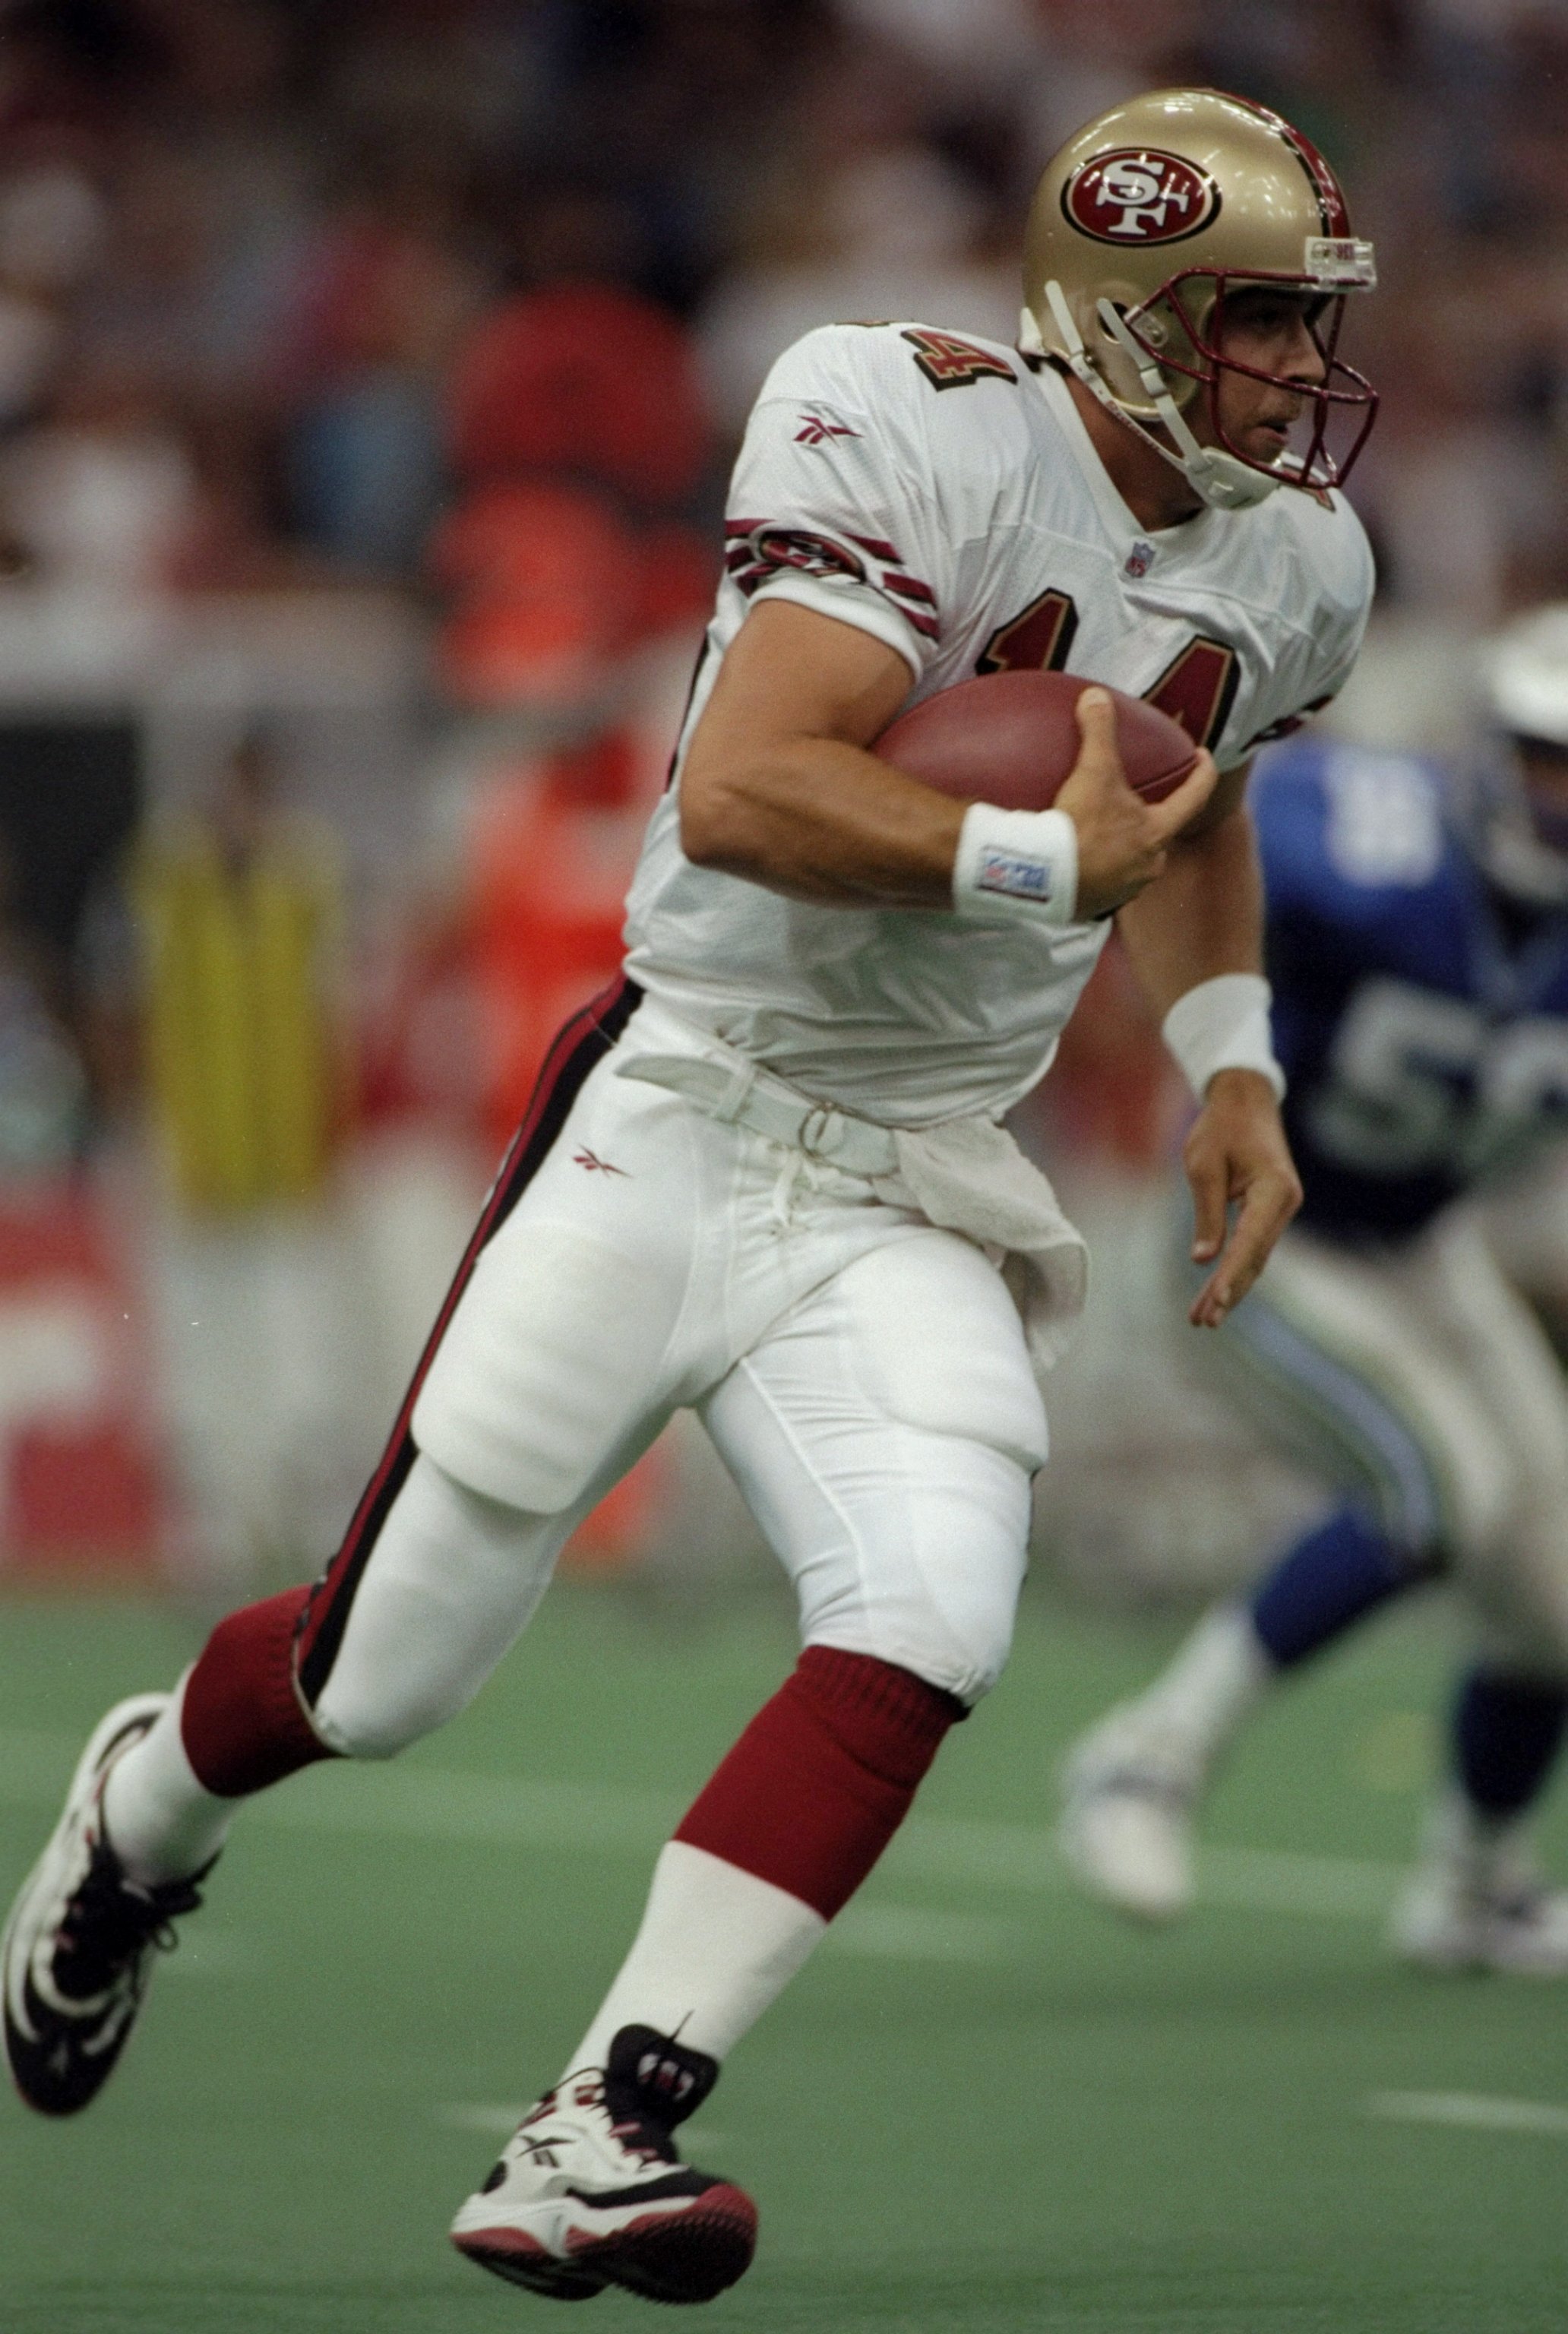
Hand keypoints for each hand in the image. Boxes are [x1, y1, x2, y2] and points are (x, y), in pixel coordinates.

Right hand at [1057, 689, 1218, 918]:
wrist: (1042, 878)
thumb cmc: (1078, 826)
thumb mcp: (1091, 772)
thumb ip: (1098, 732)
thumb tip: (1096, 696)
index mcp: (1156, 833)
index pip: (1193, 797)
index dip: (1203, 773)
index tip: (1205, 757)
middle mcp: (1148, 866)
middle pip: (1160, 835)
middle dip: (1153, 820)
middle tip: (1138, 803)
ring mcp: (1124, 890)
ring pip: (1133, 863)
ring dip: (1123, 849)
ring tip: (1105, 835)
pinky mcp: (1097, 907)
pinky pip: (1105, 884)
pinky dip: (1098, 871)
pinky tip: (1079, 862)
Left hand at [1185, 1068, 1301, 1326]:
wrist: (1245, 1099)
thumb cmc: (1221, 1127)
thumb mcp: (1203, 1165)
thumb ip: (1207, 1213)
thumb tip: (1204, 1260)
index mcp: (1275, 1189)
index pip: (1250, 1242)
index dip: (1231, 1275)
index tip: (1215, 1302)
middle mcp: (1285, 1203)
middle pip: (1255, 1258)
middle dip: (1229, 1292)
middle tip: (1203, 1322)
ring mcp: (1281, 1209)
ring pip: (1254, 1258)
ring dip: (1230, 1287)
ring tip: (1202, 1318)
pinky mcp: (1270, 1211)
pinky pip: (1251, 1247)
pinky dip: (1233, 1269)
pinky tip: (1215, 1293)